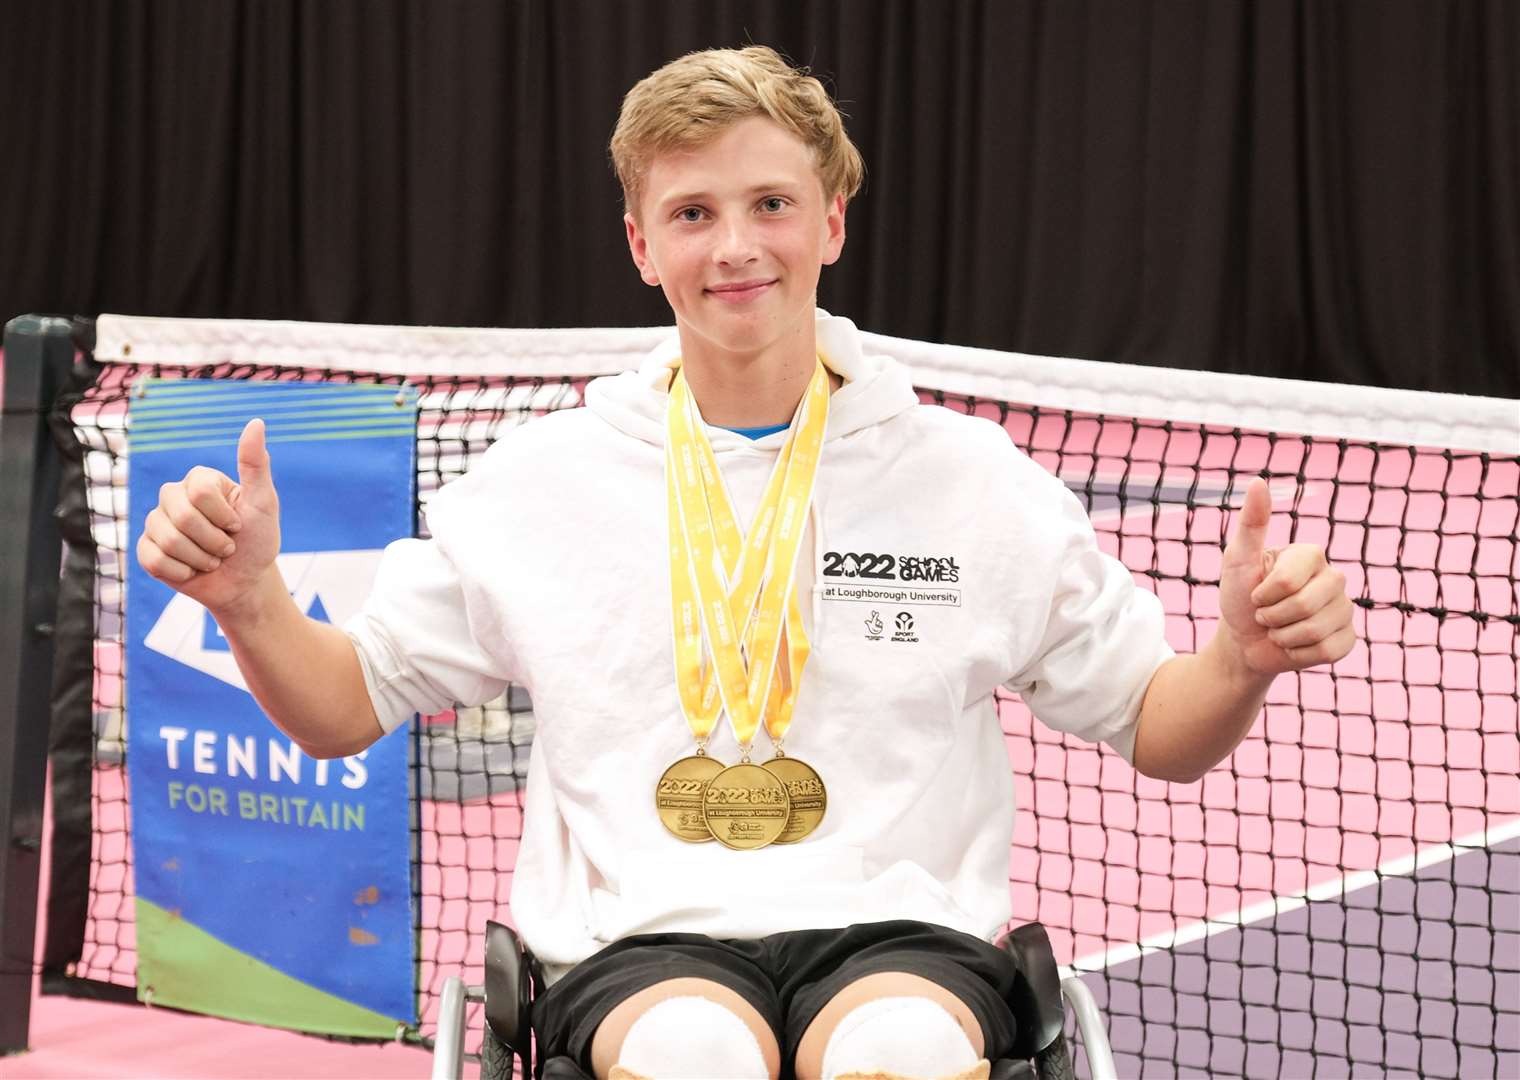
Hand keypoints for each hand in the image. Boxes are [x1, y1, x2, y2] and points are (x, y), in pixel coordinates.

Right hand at [135, 418, 281, 613]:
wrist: (245, 582)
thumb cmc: (257, 540)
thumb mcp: (263, 503)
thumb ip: (255, 464)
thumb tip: (256, 422)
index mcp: (199, 480)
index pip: (200, 492)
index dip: (225, 516)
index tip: (238, 525)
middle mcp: (173, 496)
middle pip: (182, 516)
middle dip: (214, 541)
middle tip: (227, 547)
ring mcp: (156, 522)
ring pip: (168, 540)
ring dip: (201, 558)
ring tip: (212, 559)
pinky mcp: (146, 549)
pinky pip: (154, 559)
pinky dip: (182, 572)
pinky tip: (193, 571)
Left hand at [1218, 477, 1355, 674]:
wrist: (1244, 640)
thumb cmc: (1238, 596)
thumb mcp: (1237, 560)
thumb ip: (1252, 523)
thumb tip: (1258, 481)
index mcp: (1310, 555)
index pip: (1288, 582)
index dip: (1263, 595)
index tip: (1255, 593)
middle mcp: (1334, 578)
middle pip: (1304, 607)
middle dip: (1272, 617)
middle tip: (1264, 614)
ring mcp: (1345, 609)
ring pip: (1316, 631)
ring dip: (1284, 637)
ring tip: (1277, 629)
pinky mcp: (1347, 639)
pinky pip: (1328, 651)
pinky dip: (1299, 654)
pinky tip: (1293, 645)